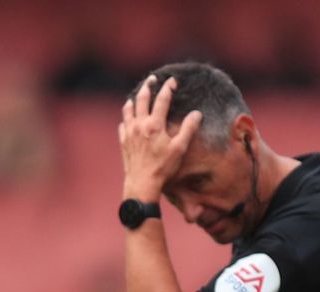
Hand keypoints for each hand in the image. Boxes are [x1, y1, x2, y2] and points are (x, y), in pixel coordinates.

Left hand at [118, 74, 200, 201]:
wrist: (142, 183)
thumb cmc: (162, 168)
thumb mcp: (179, 149)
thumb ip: (188, 129)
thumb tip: (196, 114)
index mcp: (155, 124)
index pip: (162, 99)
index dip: (168, 87)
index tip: (172, 80)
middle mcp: (140, 124)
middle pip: (143, 98)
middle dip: (149, 86)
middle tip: (152, 79)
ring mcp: (130, 132)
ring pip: (129, 109)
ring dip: (134, 100)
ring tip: (137, 96)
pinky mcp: (123, 141)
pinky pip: (123, 124)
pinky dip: (126, 117)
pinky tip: (128, 118)